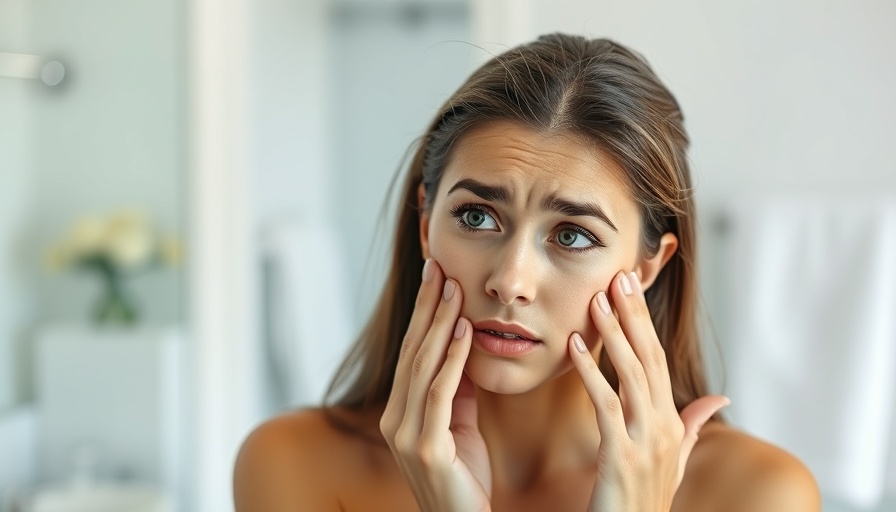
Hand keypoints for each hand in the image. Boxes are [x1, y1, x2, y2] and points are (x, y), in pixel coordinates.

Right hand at [380, 259, 491, 511]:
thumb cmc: (465, 479)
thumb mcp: (460, 424)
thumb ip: (456, 387)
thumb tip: (462, 344)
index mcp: (399, 413)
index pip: (410, 351)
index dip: (423, 313)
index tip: (436, 275)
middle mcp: (394, 420)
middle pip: (412, 350)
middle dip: (427, 307)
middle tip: (439, 266)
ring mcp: (405, 435)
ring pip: (422, 365)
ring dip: (441, 322)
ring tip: (454, 288)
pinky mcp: (425, 449)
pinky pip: (440, 393)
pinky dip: (452, 358)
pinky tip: (466, 330)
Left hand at [569, 271, 728, 511]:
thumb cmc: (646, 501)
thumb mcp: (675, 461)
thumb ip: (693, 426)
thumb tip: (719, 397)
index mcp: (672, 423)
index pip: (658, 360)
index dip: (645, 322)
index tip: (631, 288)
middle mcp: (664, 426)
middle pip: (649, 358)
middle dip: (635, 315)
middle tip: (619, 276)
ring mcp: (647, 441)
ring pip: (632, 374)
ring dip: (614, 333)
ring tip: (597, 299)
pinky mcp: (623, 455)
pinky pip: (606, 404)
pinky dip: (590, 371)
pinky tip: (574, 345)